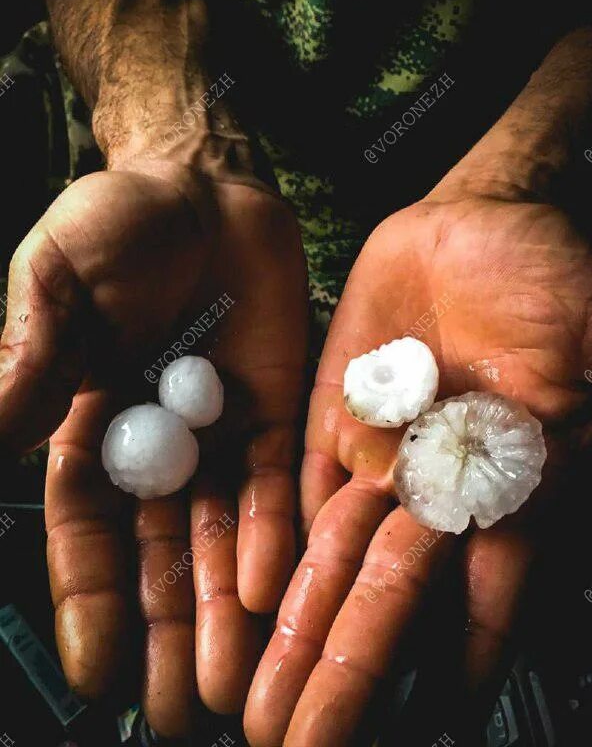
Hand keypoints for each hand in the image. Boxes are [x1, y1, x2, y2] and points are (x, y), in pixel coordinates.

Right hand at [0, 160, 307, 735]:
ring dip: (225, 607)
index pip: (87, 527)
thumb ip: (26, 363)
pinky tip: (272, 591)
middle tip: (174, 711)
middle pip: (159, 552)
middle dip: (165, 628)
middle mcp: (158, 443)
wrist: (205, 185)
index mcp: (91, 421)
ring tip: (230, 683)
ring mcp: (220, 431)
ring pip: (219, 534)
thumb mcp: (56, 285)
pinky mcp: (278, 409)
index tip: (95, 668)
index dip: (88, 596)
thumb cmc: (117, 223)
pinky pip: (274, 483)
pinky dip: (271, 535)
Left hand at [244, 183, 591, 745]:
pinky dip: (278, 543)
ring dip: (297, 629)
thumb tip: (576, 463)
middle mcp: (437, 485)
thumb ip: (587, 402)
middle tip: (294, 744)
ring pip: (333, 556)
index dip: (462, 656)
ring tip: (259, 703)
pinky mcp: (336, 414)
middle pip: (386, 593)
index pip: (482, 593)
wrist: (475, 228)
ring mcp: (382, 452)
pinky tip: (252, 604)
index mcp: (507, 480)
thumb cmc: (551, 278)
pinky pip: (300, 486)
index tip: (427, 726)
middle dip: (344, 670)